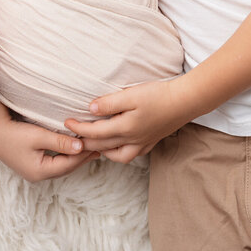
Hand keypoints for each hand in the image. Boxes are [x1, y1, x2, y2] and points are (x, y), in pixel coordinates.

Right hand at [0, 95, 97, 181]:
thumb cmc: (11, 131)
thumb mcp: (37, 136)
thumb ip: (59, 142)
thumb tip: (81, 146)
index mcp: (39, 172)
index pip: (69, 164)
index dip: (84, 154)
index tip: (98, 144)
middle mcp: (37, 174)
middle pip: (66, 166)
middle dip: (82, 157)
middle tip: (100, 146)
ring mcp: (33, 168)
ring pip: (60, 163)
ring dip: (74, 155)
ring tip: (90, 146)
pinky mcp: (30, 160)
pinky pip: (53, 159)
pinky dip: (65, 152)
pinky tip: (71, 145)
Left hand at [64, 79, 189, 163]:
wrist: (185, 101)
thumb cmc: (158, 95)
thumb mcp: (130, 95)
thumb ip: (109, 103)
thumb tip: (90, 109)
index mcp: (125, 128)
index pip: (94, 132)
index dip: (78, 128)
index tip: (66, 122)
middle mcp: (132, 140)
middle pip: (102, 146)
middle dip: (84, 142)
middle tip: (71, 137)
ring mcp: (143, 143)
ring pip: (117, 155)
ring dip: (101, 151)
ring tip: (91, 143)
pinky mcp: (151, 141)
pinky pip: (130, 154)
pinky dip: (118, 153)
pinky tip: (116, 145)